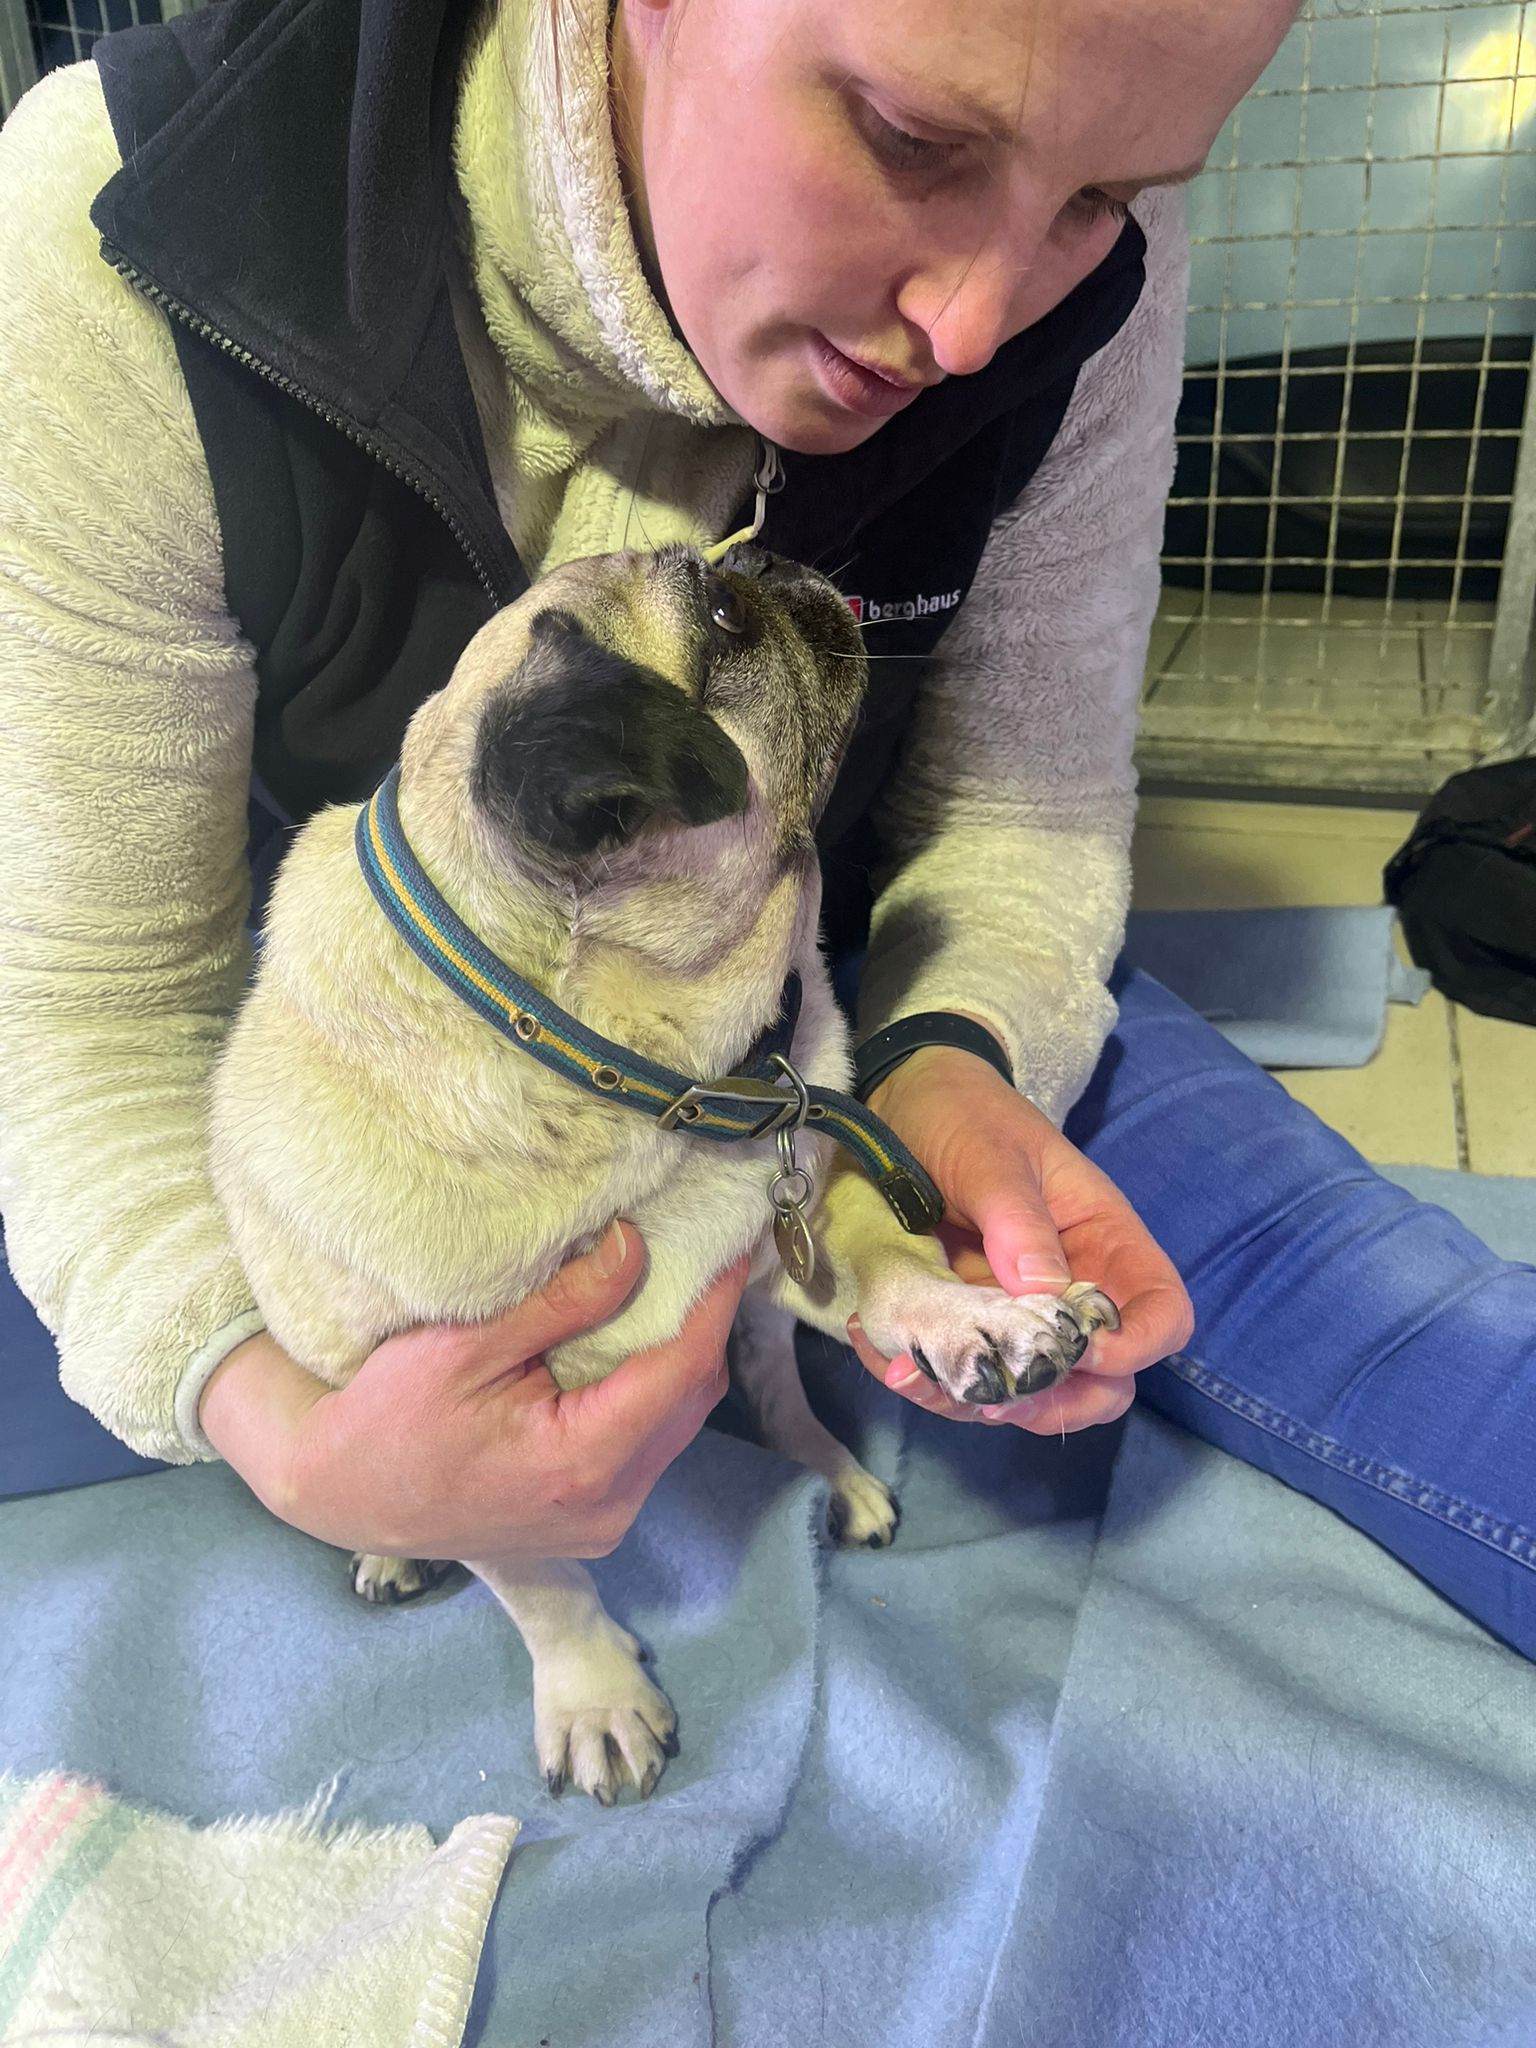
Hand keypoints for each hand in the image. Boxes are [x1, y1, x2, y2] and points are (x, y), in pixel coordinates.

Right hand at [199, 1222, 748, 1558]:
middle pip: (690, 1400)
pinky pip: (646, 1446)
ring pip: (674, 1426)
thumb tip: (635, 1247)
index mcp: (583, 1461)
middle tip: (710, 1253)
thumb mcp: (466, 1346)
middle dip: (706, 1324)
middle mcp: (608, 1504)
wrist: (339, 1495)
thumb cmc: (387, 1419)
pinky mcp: (590, 1520)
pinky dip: (651, 1393)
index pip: (682, 1369)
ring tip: (679, 1287)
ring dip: (680, 1359)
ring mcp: (602, 1522)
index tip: (738, 1242)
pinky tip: (636, 1344)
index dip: (717, 1301)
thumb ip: (561, 1302)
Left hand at [847, 1043, 1192, 1433]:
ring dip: (982, 1401)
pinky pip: (966, 1376)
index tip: (1083, 1352)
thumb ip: (1018, 1219)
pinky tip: (888, 1358)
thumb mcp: (991, 1154)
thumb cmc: (964, 1115)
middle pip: (1105, 1380)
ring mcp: (1018, 1316)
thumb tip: (1043, 1291)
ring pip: (1032, 1393)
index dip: (1137, 1345)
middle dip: (1057, 1400)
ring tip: (921, 1379)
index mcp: (1104, 1241)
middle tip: (996, 1392)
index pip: (1161, 1311)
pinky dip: (932, 1384)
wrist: (904, 1103)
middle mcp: (1072, 1290)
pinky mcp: (968, 1327)